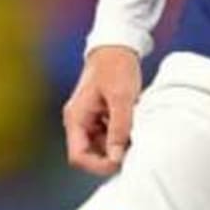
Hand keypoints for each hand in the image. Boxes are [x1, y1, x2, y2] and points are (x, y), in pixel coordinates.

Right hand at [63, 46, 141, 175]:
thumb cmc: (116, 66)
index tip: (120, 162)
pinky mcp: (99, 116)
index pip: (78, 157)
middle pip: (89, 155)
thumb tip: (116, 158)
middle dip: (110, 157)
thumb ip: (118, 129)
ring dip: (117, 146)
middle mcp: (78, 121)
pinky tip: (132, 125)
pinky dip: (120, 136)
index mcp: (76, 117)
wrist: (118, 44)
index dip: (98, 166)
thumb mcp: (121, 98)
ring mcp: (89, 119)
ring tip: (134, 133)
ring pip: (100, 147)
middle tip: (132, 150)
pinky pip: (107, 136)